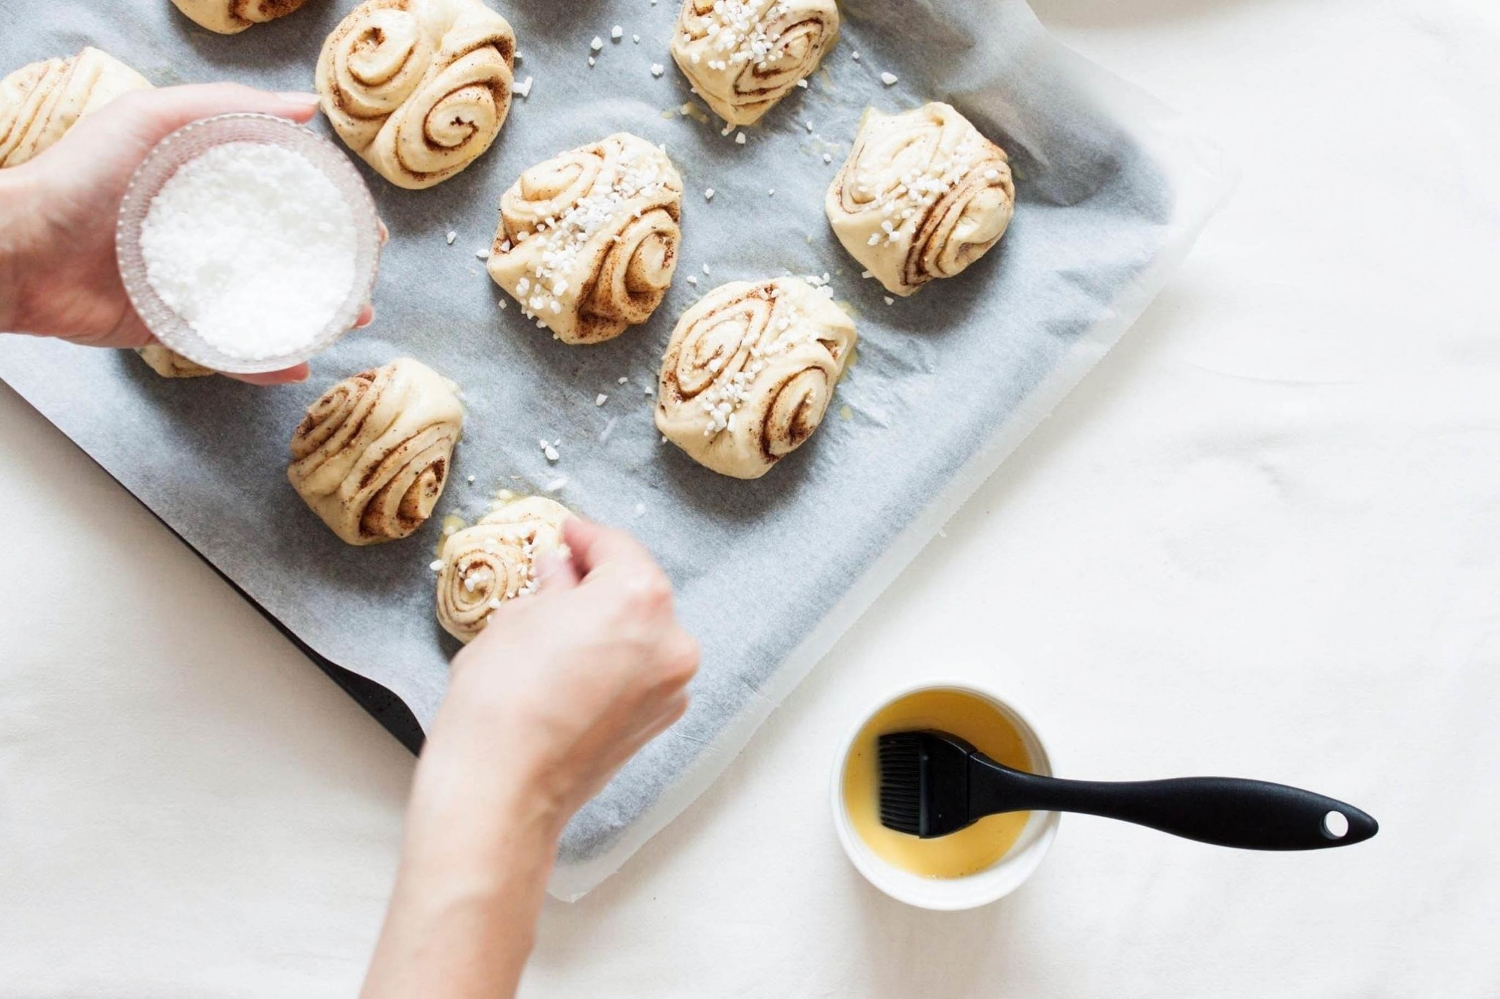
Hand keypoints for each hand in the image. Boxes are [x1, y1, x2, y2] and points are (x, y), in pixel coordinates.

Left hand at [0, 83, 375, 385]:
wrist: (19, 252)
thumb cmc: (79, 177)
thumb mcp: (154, 120)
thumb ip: (229, 107)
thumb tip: (307, 107)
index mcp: (204, 185)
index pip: (282, 199)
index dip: (329, 212)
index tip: (366, 225)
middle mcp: (203, 235)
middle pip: (286, 256)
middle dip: (335, 272)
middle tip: (366, 282)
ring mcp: (190, 284)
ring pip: (268, 305)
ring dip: (315, 317)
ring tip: (349, 320)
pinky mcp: (170, 328)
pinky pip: (227, 349)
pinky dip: (264, 362)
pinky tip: (297, 364)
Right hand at [435, 517, 699, 822]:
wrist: (502, 791)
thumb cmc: (501, 701)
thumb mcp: (516, 619)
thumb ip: (552, 587)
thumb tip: (561, 574)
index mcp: (638, 598)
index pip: (616, 548)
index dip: (585, 537)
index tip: (568, 533)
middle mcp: (671, 639)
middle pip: (638, 590)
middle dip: (600, 580)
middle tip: (560, 573)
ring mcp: (671, 686)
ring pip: (643, 634)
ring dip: (610, 623)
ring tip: (561, 623)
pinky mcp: (659, 722)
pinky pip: (641, 672)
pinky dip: (616, 660)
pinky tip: (574, 664)